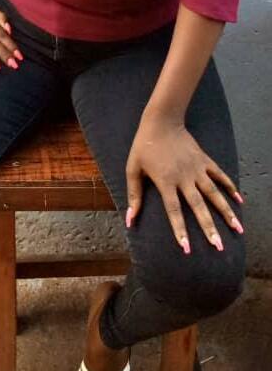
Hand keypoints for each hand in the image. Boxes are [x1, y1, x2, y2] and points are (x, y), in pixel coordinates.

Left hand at [125, 112, 243, 253]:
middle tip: (219, 247)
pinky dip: (230, 187)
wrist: (162, 121)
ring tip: (237, 229)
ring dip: (226, 212)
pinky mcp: (204, 160)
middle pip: (199, 207)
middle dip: (209, 228)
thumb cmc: (144, 146)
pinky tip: (239, 201)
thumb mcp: (133, 169)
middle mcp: (184, 178)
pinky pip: (220, 176)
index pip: (174, 211)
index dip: (180, 231)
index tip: (187, 249)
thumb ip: (134, 195)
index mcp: (166, 182)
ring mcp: (197, 169)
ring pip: (214, 194)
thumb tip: (130, 220)